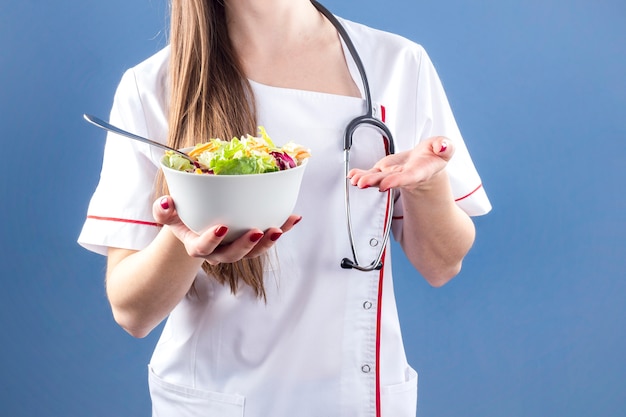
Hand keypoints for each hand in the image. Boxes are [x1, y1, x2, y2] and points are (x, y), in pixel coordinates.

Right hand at [153, 196, 301, 264]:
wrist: (196, 225)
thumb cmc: (182, 216)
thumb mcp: (169, 213)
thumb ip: (163, 209)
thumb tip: (166, 202)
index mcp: (197, 246)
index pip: (202, 248)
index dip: (211, 240)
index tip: (221, 227)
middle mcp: (218, 252)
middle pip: (233, 256)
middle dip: (246, 245)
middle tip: (258, 231)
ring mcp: (237, 249)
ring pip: (254, 252)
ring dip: (268, 242)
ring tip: (279, 228)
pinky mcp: (253, 242)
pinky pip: (268, 238)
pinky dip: (282, 228)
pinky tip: (294, 218)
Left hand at [347, 136, 453, 193]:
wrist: (427, 162)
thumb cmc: (435, 155)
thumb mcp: (445, 149)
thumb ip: (446, 147)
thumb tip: (443, 145)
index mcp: (420, 172)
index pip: (408, 178)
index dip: (396, 181)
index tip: (385, 185)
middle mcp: (404, 176)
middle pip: (389, 180)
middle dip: (375, 182)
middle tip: (362, 183)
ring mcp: (392, 174)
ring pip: (378, 178)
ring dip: (365, 179)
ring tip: (354, 180)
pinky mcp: (384, 171)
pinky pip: (371, 174)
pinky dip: (360, 174)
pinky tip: (352, 175)